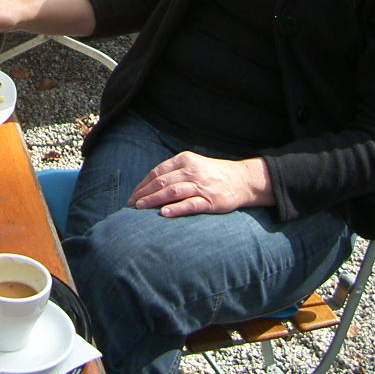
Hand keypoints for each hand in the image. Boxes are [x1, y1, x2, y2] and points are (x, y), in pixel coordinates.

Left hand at [128, 153, 272, 216]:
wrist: (242, 180)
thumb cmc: (213, 174)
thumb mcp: (194, 164)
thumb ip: (174, 171)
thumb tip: (150, 185)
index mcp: (185, 160)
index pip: (157, 172)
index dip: (143, 184)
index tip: (133, 194)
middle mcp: (191, 171)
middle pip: (161, 182)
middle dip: (144, 193)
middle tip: (132, 204)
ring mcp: (201, 185)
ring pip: (172, 192)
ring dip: (154, 200)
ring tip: (141, 207)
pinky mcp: (210, 200)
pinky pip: (190, 204)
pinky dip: (176, 209)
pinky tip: (164, 213)